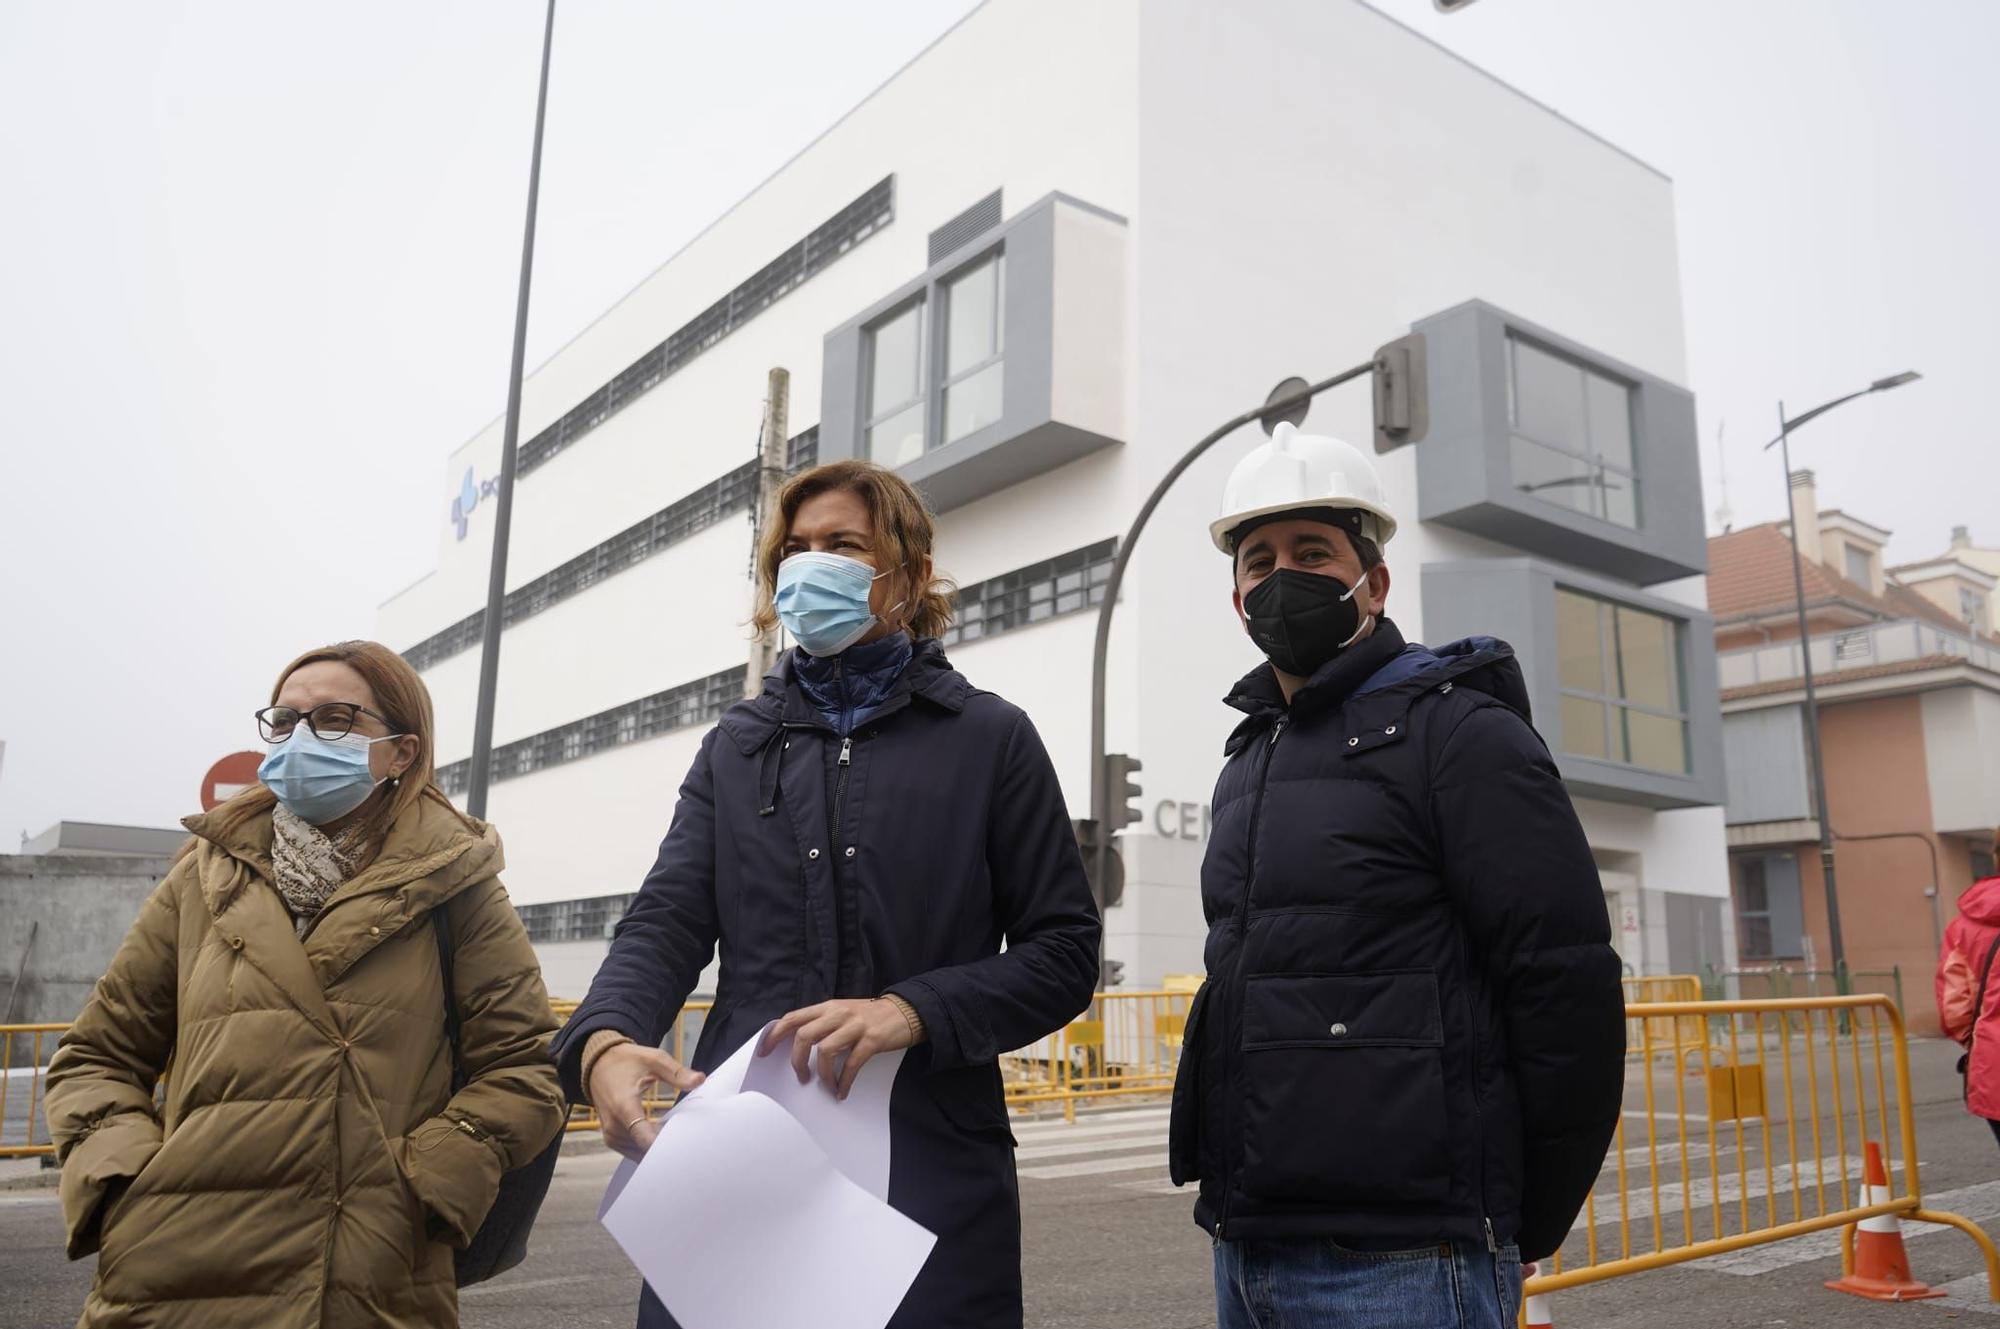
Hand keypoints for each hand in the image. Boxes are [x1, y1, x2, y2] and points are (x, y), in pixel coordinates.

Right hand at [589, 1043, 704, 1161]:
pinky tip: (663, 1137)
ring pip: (640, 1154)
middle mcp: (614, 1126)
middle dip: (668, 1146)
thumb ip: (677, 1073)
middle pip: (645, 1149)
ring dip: (658, 1149)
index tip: (686, 1144)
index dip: (666, 1145)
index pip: (644, 1138)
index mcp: (624, 1106)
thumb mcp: (653, 1059)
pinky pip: (633, 1151)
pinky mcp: (612, 1140)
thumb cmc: (626, 1061)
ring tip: (679, 1136)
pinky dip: (648, 1147)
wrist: (598, 1065)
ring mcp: (611, 1135)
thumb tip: (700, 1080)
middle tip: (691, 1140)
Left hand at [759, 998, 918, 1100]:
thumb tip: (797, 1045)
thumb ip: (822, 1023)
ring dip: (822, 1074)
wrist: (906, 1012)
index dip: (775, 1035)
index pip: (793, 1018)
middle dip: (797, 1061)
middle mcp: (838, 1013)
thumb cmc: (870, 1017)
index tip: (763, 1052)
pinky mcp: (872, 1040)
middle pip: (804, 1036)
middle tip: (801, 1077)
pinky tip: (842, 1091)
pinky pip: (851, 1064)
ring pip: (825, 1050)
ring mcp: (855, 1026)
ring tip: (825, 1086)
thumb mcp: (843, 1012)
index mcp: (828, 1007)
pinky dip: (843, 1082)